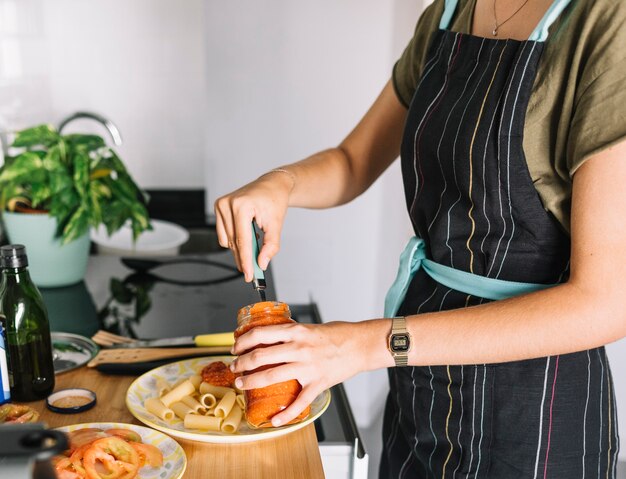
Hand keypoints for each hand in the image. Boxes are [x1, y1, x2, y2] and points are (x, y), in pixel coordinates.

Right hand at [214, 171, 292, 280]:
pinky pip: (223, 233)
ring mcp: (221, 205)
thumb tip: (262, 263)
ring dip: (239, 249)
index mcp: (242, 206)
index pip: (242, 240)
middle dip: (243, 259)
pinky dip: (234, 240)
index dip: (245, 260)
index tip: (249, 275)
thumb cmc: (274, 200)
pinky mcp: (219, 207)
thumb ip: (271, 245)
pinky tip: (246, 236)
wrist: (271, 185)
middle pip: (233, 242)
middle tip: (252, 272)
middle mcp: (228, 204)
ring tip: (254, 247)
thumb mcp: (277, 224)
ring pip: (227, 240)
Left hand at [230, 321, 364, 426]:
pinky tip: (274, 420)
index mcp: (296, 332)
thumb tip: (272, 337)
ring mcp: (308, 367)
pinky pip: (299, 402)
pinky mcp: (318, 383)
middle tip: (234, 367)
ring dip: (252, 381)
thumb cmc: (338, 334)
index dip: (243, 342)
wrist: (361, 345)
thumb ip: (292, 333)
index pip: (260, 334)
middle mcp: (299, 348)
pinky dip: (285, 414)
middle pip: (260, 356)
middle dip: (242, 363)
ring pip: (271, 376)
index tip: (235, 347)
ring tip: (242, 383)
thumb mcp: (310, 326)